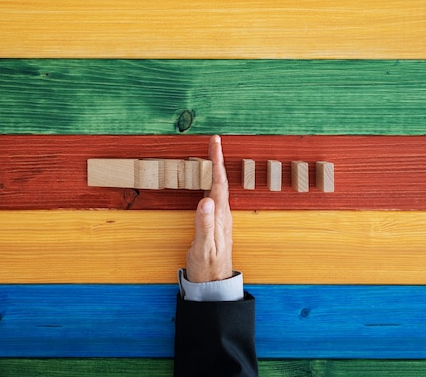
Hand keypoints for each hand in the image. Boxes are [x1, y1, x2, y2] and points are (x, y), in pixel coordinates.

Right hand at [185, 135, 233, 282]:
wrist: (213, 283)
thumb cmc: (207, 266)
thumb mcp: (203, 246)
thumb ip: (204, 224)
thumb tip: (205, 200)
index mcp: (220, 215)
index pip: (219, 181)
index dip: (217, 160)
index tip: (215, 142)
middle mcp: (222, 213)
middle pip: (220, 180)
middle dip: (217, 159)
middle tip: (213, 141)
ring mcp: (220, 218)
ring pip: (217, 187)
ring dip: (214, 169)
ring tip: (210, 155)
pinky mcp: (215, 222)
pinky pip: (213, 196)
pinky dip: (209, 183)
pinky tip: (206, 183)